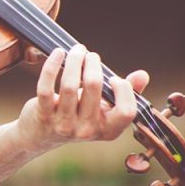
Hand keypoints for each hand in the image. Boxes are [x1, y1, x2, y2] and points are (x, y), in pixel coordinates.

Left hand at [17, 45, 149, 152]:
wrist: (42, 135)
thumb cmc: (79, 115)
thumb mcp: (104, 108)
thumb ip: (126, 93)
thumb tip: (143, 75)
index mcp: (108, 130)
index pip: (126, 111)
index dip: (124, 90)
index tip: (113, 78)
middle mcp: (87, 130)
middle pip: (94, 88)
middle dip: (93, 64)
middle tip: (89, 55)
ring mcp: (64, 125)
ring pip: (70, 85)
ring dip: (74, 61)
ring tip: (76, 50)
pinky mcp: (43, 116)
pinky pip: (46, 88)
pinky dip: (51, 67)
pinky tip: (58, 53)